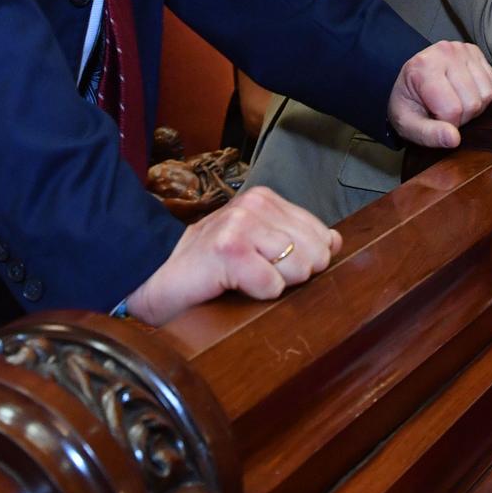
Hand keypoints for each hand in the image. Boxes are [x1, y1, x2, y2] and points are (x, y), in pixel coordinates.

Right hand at [120, 186, 338, 324]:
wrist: (156, 277)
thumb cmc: (209, 266)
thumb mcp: (257, 244)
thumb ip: (297, 238)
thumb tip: (335, 242)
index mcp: (266, 199)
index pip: (321, 235)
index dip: (305, 261)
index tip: (269, 265)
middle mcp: (255, 204)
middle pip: (315, 253)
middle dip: (292, 275)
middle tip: (255, 274)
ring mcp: (242, 224)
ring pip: (298, 268)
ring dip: (273, 285)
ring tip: (243, 279)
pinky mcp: (229, 248)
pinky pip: (272, 284)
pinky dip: (256, 293)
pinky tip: (232, 285)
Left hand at [387, 41, 491, 148]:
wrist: (410, 80)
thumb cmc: (408, 103)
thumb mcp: (408, 125)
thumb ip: (428, 134)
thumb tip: (454, 139)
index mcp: (423, 67)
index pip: (452, 109)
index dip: (447, 124)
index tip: (434, 119)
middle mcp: (445, 52)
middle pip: (472, 102)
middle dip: (461, 116)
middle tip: (444, 112)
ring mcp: (462, 49)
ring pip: (486, 95)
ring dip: (473, 107)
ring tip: (454, 102)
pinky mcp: (475, 51)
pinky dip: (481, 95)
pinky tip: (464, 93)